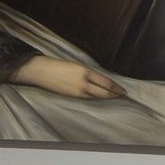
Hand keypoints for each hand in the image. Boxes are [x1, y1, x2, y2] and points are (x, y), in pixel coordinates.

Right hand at [10, 56, 126, 98]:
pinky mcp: (71, 96)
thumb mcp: (77, 66)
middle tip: (122, 95)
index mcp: (86, 72)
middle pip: (104, 92)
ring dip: (106, 97)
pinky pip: (87, 98)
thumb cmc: (58, 65)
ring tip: (114, 97)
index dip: (116, 87)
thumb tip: (100, 81)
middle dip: (114, 94)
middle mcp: (83, 83)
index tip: (123, 90)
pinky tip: (99, 98)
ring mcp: (77, 91)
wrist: (41, 71)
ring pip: (96, 97)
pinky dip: (95, 98)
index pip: (106, 82)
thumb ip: (89, 74)